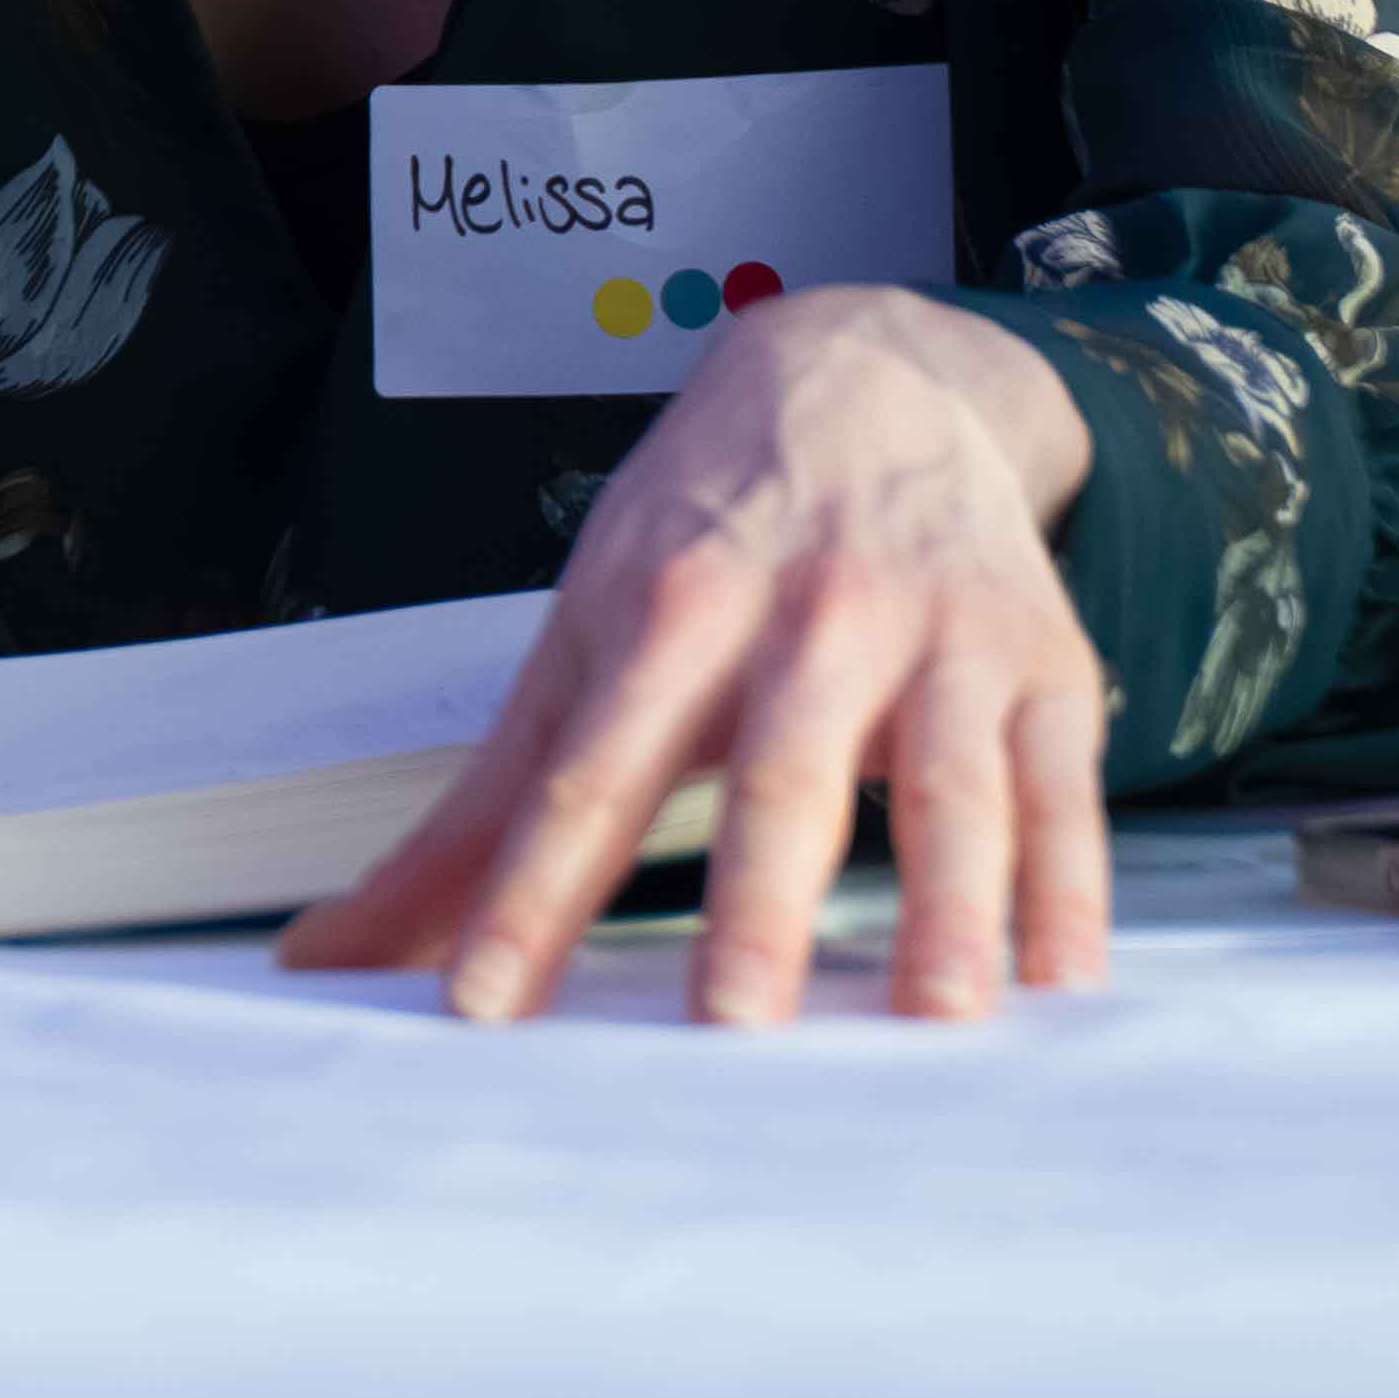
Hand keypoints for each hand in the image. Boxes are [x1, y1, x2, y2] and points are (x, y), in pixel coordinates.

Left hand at [277, 285, 1111, 1027]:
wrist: (869, 373)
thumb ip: (475, 822)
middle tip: (733, 1024)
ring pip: (945, 781)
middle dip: (756, 899)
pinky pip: (1064, 789)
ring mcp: (938, 639)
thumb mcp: (578, 641)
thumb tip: (326, 956)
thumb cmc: (701, 534)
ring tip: (939, 1017)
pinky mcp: (1043, 667)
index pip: (588, 776)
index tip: (484, 1007)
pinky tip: (1064, 983)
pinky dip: (1072, 886)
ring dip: (948, 902)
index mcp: (670, 610)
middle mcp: (808, 617)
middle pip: (777, 772)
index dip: (531, 893)